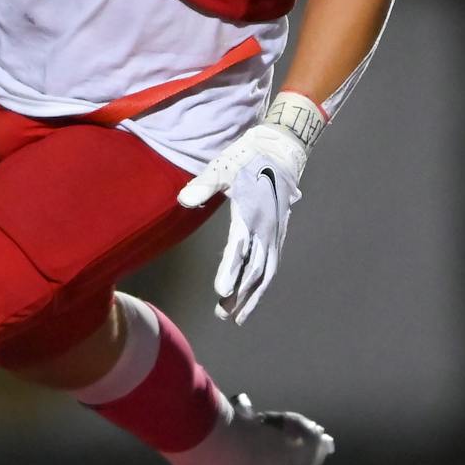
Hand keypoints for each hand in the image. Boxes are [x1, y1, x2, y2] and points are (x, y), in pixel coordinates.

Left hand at [177, 95, 320, 323]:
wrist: (281, 148)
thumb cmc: (247, 157)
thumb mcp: (222, 168)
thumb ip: (203, 186)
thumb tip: (184, 200)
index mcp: (251, 213)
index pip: (241, 249)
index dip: (231, 272)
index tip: (221, 293)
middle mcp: (267, 227)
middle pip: (257, 270)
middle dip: (241, 295)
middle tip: (224, 316)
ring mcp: (275, 232)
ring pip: (266, 271)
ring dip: (252, 294)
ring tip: (235, 315)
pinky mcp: (278, 232)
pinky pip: (271, 263)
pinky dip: (262, 282)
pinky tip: (251, 293)